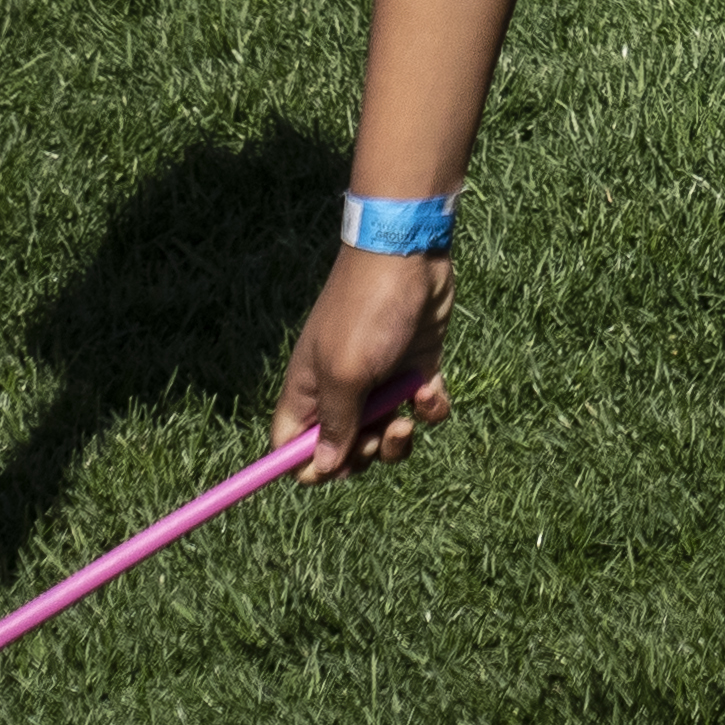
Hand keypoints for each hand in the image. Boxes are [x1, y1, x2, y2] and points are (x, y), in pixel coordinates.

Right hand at [275, 248, 455, 472]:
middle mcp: (341, 390)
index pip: (292, 448)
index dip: (310, 466)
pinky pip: (421, 411)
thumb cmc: (367, 311)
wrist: (410, 256)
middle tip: (380, 431)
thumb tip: (322, 468)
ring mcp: (379, 381)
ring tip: (409, 415)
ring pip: (384, 437)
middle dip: (365, 455)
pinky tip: (431, 387)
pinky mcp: (414, 369)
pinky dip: (429, 408)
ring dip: (399, 439)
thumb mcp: (345, 373)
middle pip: (343, 451)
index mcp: (310, 392)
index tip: (338, 465)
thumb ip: (335, 424)